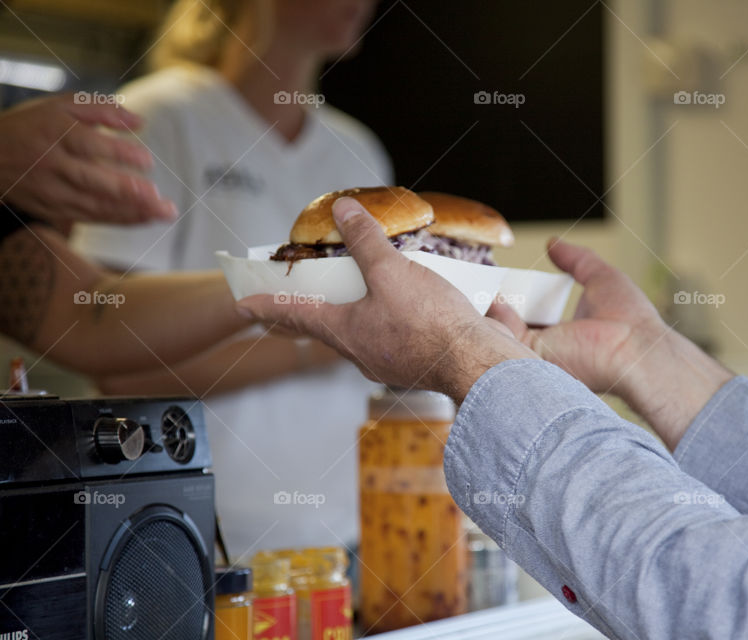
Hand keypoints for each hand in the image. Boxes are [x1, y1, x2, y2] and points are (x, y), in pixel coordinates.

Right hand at [0, 94, 176, 224]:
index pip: (89, 146)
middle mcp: (53, 165)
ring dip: (132, 211)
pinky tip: (145, 218)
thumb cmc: (33, 126)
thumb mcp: (60, 106)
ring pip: (95, 205)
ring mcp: (52, 191)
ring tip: (163, 213)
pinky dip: (120, 219)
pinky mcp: (53, 209)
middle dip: (129, 193)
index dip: (120, 154)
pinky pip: (91, 217)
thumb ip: (101, 109)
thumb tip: (140, 121)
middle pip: (93, 182)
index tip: (148, 161)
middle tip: (160, 198)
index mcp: (55, 134)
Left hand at [237, 197, 535, 401]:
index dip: (270, 305)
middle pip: (332, 326)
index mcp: (347, 334)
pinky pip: (406, 335)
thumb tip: (344, 211)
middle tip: (303, 295)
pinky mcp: (426, 360)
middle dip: (318, 310)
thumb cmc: (430, 323)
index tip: (244, 303)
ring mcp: (396, 360)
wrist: (480, 365)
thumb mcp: (391, 273)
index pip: (297, 315)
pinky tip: (419, 300)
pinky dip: (404, 315)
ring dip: (365, 311)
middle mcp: (365, 352)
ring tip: (368, 289)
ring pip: (370, 331)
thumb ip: (366, 242)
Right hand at [490, 239, 731, 449]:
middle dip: (494, 304)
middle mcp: (548, 349)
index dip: (517, 299)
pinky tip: (487, 290)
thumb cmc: (629, 320)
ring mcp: (537, 356)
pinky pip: (501, 332)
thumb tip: (553, 243)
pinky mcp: (531, 355)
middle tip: (479, 281)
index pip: (531, 318)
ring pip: (501, 331)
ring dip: (488, 306)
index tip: (503, 281)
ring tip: (475, 283)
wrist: (635, 347)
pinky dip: (492, 311)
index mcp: (565, 335)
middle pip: (511, 326)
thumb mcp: (600, 277)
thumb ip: (575, 260)